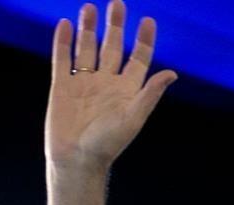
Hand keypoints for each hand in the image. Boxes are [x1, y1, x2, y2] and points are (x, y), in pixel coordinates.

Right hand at [47, 1, 175, 170]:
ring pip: (87, 48)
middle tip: (117, 3)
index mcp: (127, 90)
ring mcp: (83, 83)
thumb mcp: (133, 118)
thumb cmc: (108, 144)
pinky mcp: (62, 86)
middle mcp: (106, 83)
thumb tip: (172, 73)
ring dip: (88, 28)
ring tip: (89, 7)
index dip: (143, 40)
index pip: (138, 58)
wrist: (77, 160)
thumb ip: (150, 94)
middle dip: (115, 25)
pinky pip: (62, 59)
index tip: (148, 20)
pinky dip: (62, 42)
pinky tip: (64, 25)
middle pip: (112, 47)